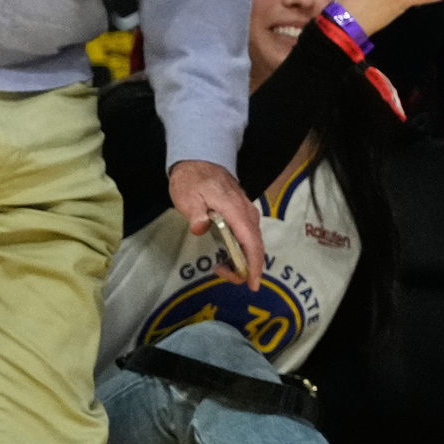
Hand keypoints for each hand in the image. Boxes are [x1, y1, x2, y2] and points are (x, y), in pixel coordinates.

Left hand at [169, 160, 264, 289]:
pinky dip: (243, 249)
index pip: (250, 241)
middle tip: (226, 277)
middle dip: (247, 266)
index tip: (252, 283)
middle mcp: (246, 212)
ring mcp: (246, 211)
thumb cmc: (192, 180)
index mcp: (235, 210)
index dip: (254, 263)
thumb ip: (196, 213)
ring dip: (244, 258)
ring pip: (254, 239)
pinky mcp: (242, 212)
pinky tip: (230, 255)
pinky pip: (249, 234)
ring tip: (225, 269)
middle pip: (255, 244)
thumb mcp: (188, 196)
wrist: (200, 159)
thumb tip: (200, 228)